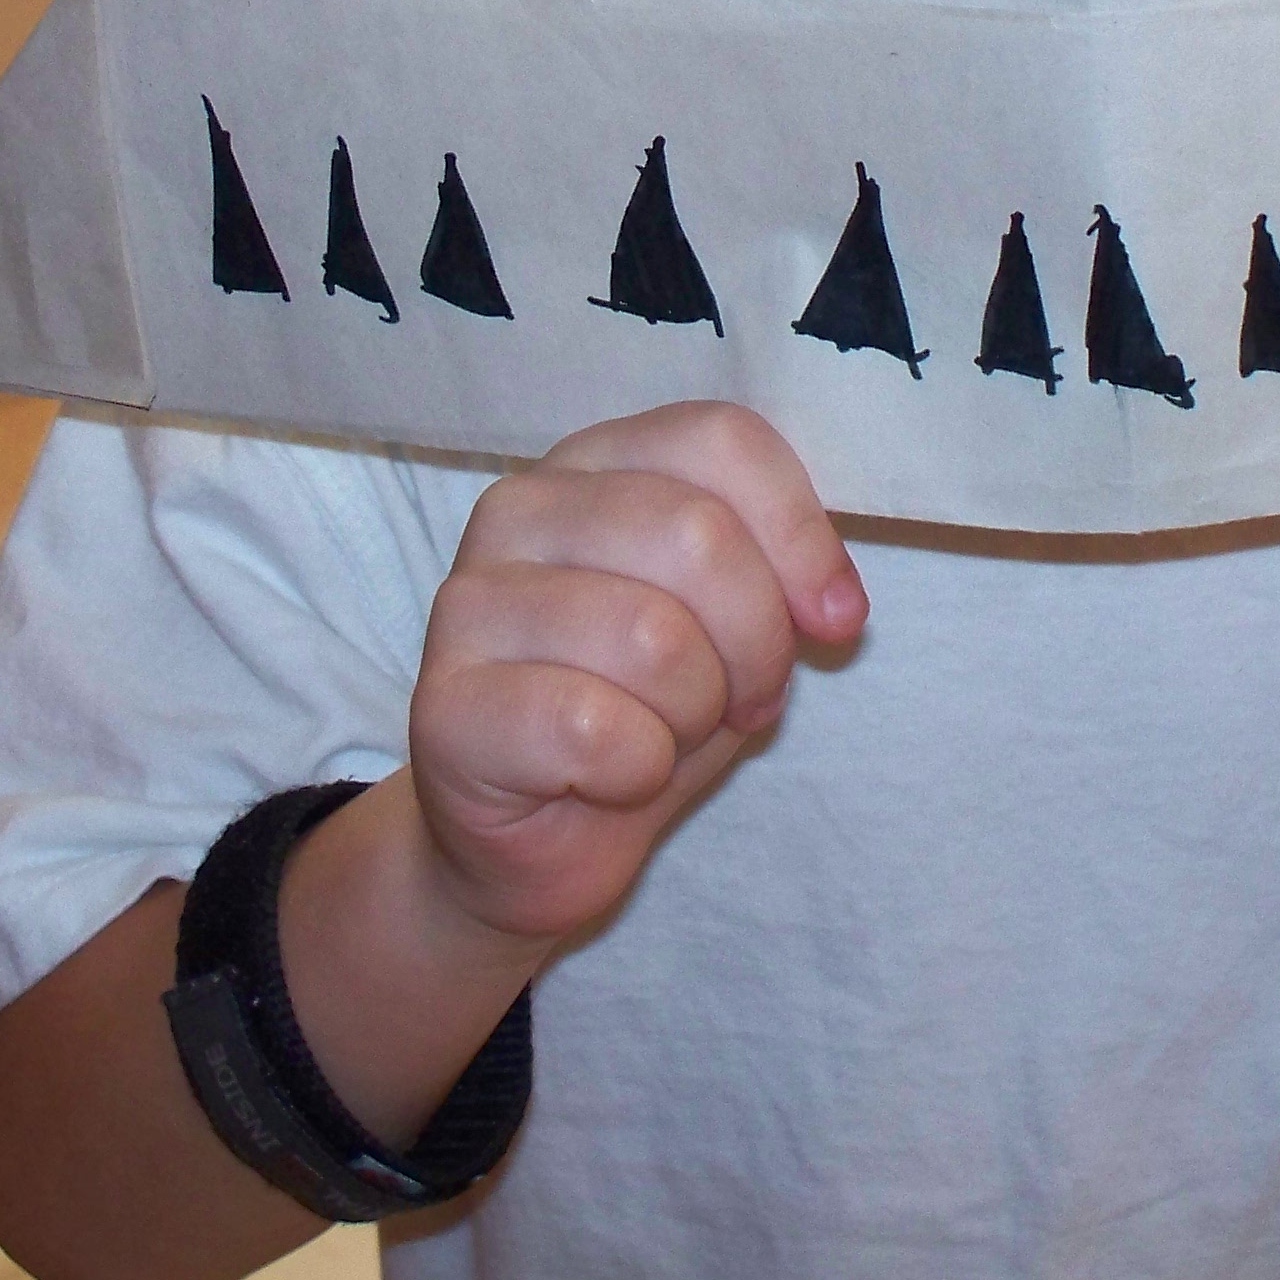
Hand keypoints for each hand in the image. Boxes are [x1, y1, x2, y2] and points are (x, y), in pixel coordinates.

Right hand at [407, 400, 865, 949]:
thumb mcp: (732, 626)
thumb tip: (833, 602)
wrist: (535, 840)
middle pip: (698, 533)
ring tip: (665, 732)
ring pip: (653, 636)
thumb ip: (778, 576)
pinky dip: (639, 768)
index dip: (800, 534)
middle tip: (741, 698)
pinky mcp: (444, 706)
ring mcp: (469, 602)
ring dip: (694, 713)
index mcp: (595, 462)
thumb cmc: (641, 712)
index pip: (720, 439)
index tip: (835, 619)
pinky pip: (595, 727)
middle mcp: (520, 508)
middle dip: (756, 642)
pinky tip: (611, 775)